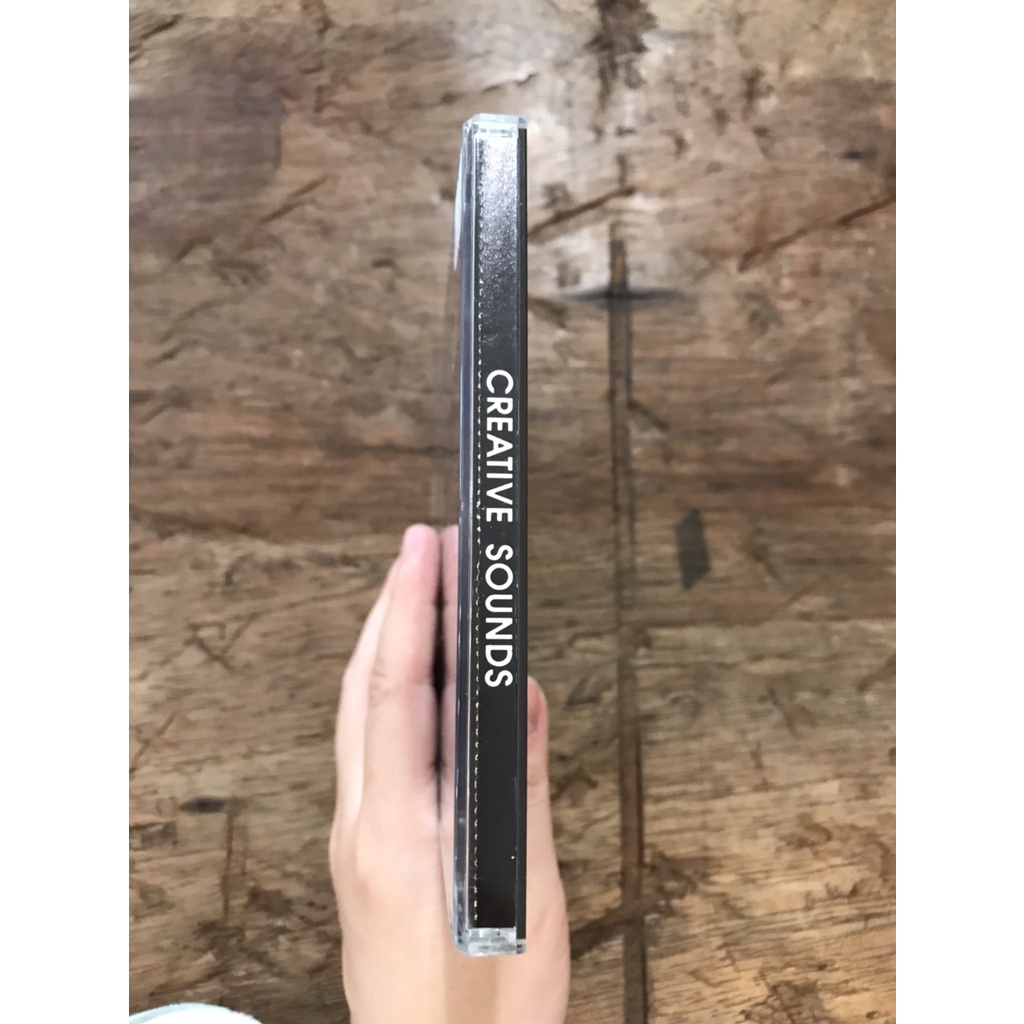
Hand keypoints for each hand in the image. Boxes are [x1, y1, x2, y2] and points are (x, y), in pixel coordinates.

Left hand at [329, 525, 569, 1023]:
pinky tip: (422, 681)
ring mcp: (355, 836)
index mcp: (395, 829)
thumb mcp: (526, 891)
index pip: (396, 690)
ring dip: (389, 646)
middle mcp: (360, 823)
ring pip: (361, 716)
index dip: (411, 607)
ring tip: (425, 593)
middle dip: (394, 607)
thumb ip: (519, 784)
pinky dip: (393, 696)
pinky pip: (371, 749)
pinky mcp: (365, 850)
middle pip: (365, 689)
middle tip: (428, 547)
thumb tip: (519, 694)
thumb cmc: (486, 1006)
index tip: (425, 546)